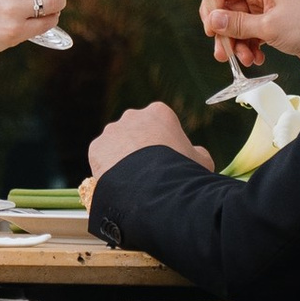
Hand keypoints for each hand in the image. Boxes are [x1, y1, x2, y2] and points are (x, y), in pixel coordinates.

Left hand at [86, 100, 211, 178]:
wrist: (153, 188)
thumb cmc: (182, 171)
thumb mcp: (202, 160)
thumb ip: (197, 152)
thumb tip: (196, 153)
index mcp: (159, 112)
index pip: (161, 124)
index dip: (165, 144)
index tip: (167, 161)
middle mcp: (132, 116)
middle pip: (137, 131)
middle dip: (141, 148)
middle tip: (149, 172)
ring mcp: (112, 131)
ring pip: (117, 144)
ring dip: (123, 158)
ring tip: (133, 181)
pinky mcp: (96, 148)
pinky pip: (103, 158)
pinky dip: (109, 169)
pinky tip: (120, 183)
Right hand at [200, 0, 299, 72]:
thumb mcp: (269, 27)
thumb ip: (237, 24)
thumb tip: (212, 21)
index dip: (212, 11)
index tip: (211, 33)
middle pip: (227, 10)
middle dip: (225, 33)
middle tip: (223, 55)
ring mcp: (265, 7)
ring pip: (237, 24)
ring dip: (238, 44)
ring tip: (245, 60)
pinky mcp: (271, 22)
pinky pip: (250, 33)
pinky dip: (250, 46)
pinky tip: (257, 59)